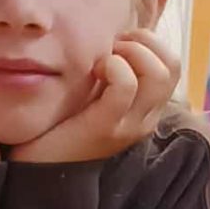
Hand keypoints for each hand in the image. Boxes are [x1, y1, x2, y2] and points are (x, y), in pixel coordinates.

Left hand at [10, 30, 178, 166]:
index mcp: (146, 110)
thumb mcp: (93, 95)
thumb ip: (110, 73)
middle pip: (172, 64)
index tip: (115, 45)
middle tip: (111, 49)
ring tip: (102, 62)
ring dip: (130, 52)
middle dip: (142, 41)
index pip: (172, 64)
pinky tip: (94, 72)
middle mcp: (146, 119)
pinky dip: (112, 67)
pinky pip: (126, 85)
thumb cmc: (61, 128)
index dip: (147, 42)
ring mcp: (130, 125)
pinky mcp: (107, 128)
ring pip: (158, 72)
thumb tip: (115, 36)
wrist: (37, 172)